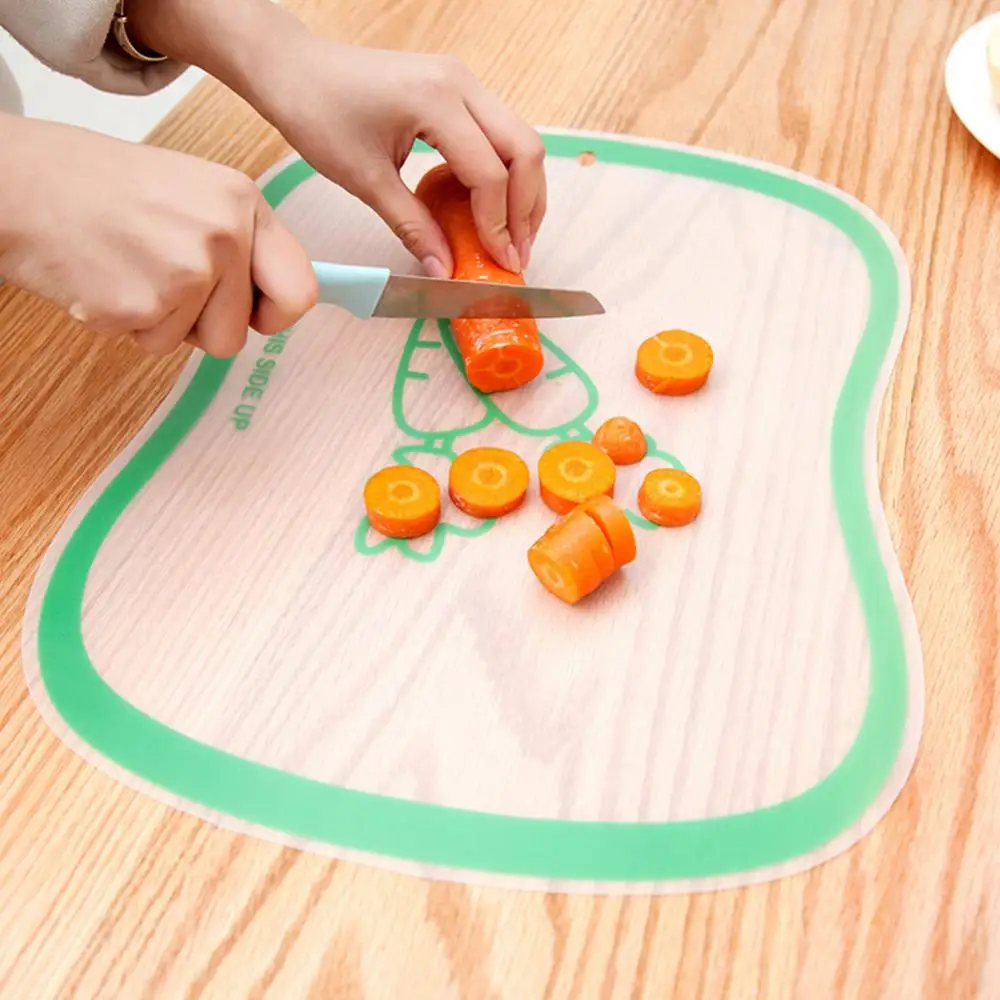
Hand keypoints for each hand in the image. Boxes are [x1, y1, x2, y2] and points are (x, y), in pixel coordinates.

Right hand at [0, 114, 316, 356]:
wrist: (22, 183)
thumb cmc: (103, 188)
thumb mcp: (194, 193)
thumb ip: (242, 242)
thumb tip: (282, 299)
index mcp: (243, 202)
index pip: (300, 291)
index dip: (277, 315)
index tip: (254, 313)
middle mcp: (224, 234)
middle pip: (240, 332)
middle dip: (205, 324)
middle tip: (165, 280)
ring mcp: (186, 271)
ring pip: (199, 343)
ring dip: (164, 323)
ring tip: (132, 270)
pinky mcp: (144, 304)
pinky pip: (153, 343)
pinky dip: (127, 322)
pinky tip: (106, 277)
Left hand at [126, 1, 547, 276]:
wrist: (292, 68)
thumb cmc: (317, 112)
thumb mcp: (365, 180)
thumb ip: (412, 226)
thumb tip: (444, 268)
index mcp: (436, 99)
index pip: (490, 172)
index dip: (499, 224)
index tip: (500, 264)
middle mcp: (460, 83)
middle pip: (524, 149)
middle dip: (527, 208)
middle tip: (518, 254)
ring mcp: (462, 81)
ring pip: (520, 139)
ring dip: (523, 191)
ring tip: (512, 237)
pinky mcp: (456, 89)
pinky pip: (498, 133)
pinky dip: (504, 173)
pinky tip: (492, 208)